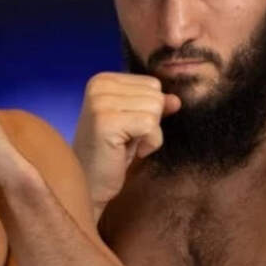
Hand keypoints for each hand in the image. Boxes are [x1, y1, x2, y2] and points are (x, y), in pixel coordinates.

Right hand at [73, 72, 180, 212]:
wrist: (89, 185)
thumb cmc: (110, 155)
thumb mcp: (134, 124)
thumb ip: (153, 106)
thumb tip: (176, 100)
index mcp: (102, 80)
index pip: (152, 84)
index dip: (148, 111)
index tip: (126, 128)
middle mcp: (99, 85)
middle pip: (156, 95)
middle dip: (150, 122)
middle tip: (125, 139)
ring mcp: (100, 102)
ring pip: (155, 109)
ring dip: (149, 134)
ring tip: (125, 145)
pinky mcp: (106, 121)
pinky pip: (151, 126)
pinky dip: (148, 144)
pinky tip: (126, 152)